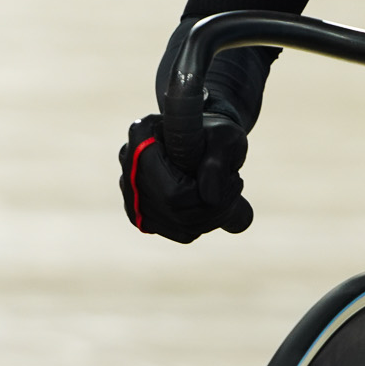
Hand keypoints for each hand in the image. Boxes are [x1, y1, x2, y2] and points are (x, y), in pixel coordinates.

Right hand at [119, 113, 253, 242]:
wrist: (208, 137)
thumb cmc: (215, 132)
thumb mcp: (225, 136)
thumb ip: (218, 160)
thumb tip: (209, 198)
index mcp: (142, 136)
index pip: (172, 190)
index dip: (206, 191)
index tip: (232, 175)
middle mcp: (128, 164)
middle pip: (174, 209)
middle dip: (215, 205)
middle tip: (236, 184)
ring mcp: (132, 192)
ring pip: (180, 225)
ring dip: (215, 215)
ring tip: (229, 190)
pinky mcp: (144, 214)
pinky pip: (182, 233)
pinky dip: (206, 223)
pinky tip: (216, 201)